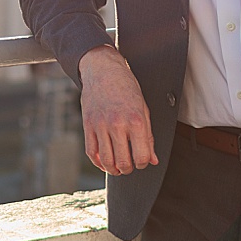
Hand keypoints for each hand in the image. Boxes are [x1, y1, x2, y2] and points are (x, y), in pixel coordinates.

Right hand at [79, 46, 157, 174]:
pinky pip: (91, 151)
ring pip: (106, 160)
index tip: (143, 161)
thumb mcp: (143, 109)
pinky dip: (98, 162)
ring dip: (114, 169)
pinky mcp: (87, 125)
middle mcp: (117, 124)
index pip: (142, 156)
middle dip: (129, 169)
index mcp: (136, 120)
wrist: (103, 70)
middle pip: (123, 162)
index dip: (144, 163)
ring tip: (118, 168)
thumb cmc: (126, 87)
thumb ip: (148, 136)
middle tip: (131, 165)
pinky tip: (104, 162)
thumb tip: (153, 159)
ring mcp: (100, 125)